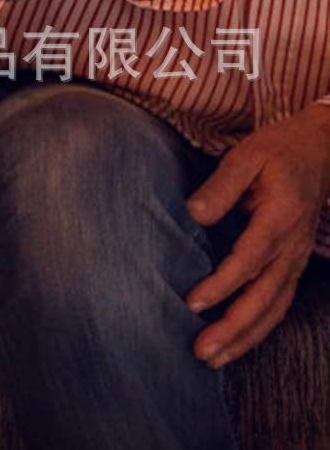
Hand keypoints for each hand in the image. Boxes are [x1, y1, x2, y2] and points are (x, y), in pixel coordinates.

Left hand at [184, 104, 329, 367]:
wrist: (319, 151)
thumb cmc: (277, 151)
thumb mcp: (247, 155)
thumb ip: (221, 185)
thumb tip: (193, 214)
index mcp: (280, 219)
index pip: (249, 261)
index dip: (222, 284)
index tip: (193, 302)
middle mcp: (292, 248)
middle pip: (264, 298)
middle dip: (233, 329)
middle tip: (202, 352)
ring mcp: (296, 260)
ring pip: (274, 309)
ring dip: (245, 337)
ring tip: (214, 359)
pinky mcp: (293, 265)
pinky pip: (278, 304)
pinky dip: (259, 328)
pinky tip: (236, 342)